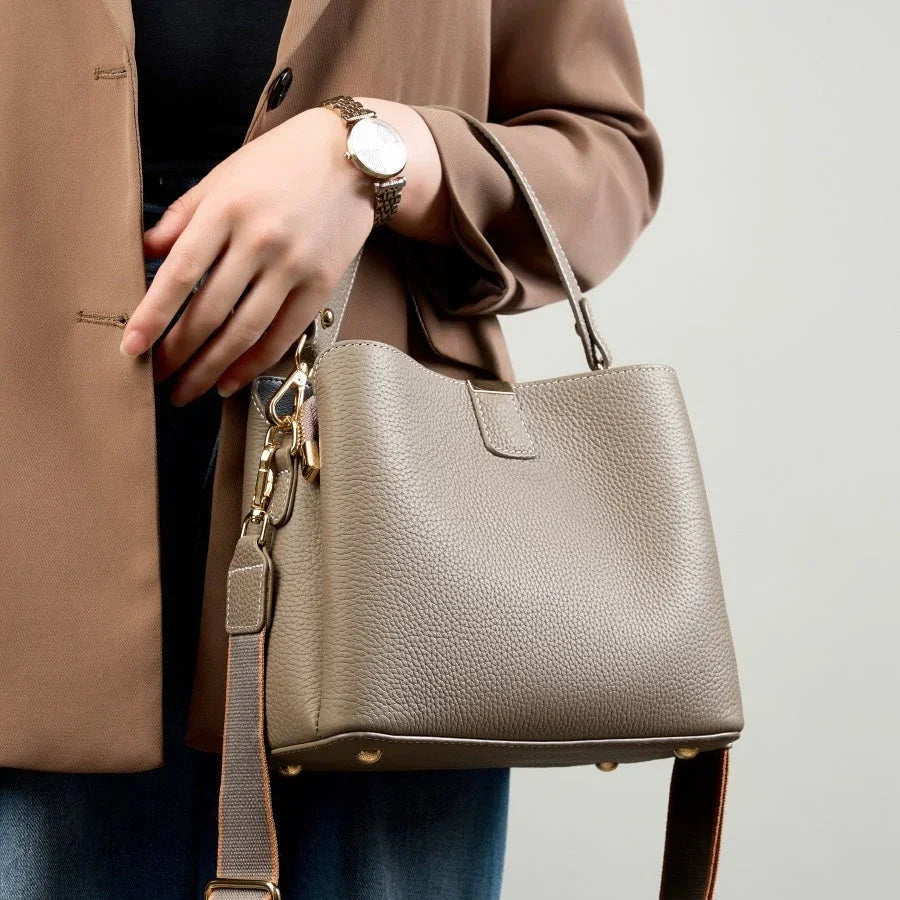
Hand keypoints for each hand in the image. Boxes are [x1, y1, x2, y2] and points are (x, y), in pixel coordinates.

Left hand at [120, 100, 449, 404]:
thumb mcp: (224, 174)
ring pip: (245, 330)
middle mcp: (260, 241)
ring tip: (187, 391)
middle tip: (155, 379)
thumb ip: (184, 215)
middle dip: (178, 352)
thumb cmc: (282, 162)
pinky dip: (254, 362)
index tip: (131, 346)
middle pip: (210, 311)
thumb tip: (145, 252)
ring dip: (211, 367)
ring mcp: (293, 266)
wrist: (353, 158)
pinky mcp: (320, 284)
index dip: (153, 314)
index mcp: (227, 209)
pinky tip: (230, 380)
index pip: (180, 273)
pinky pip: (283, 333)